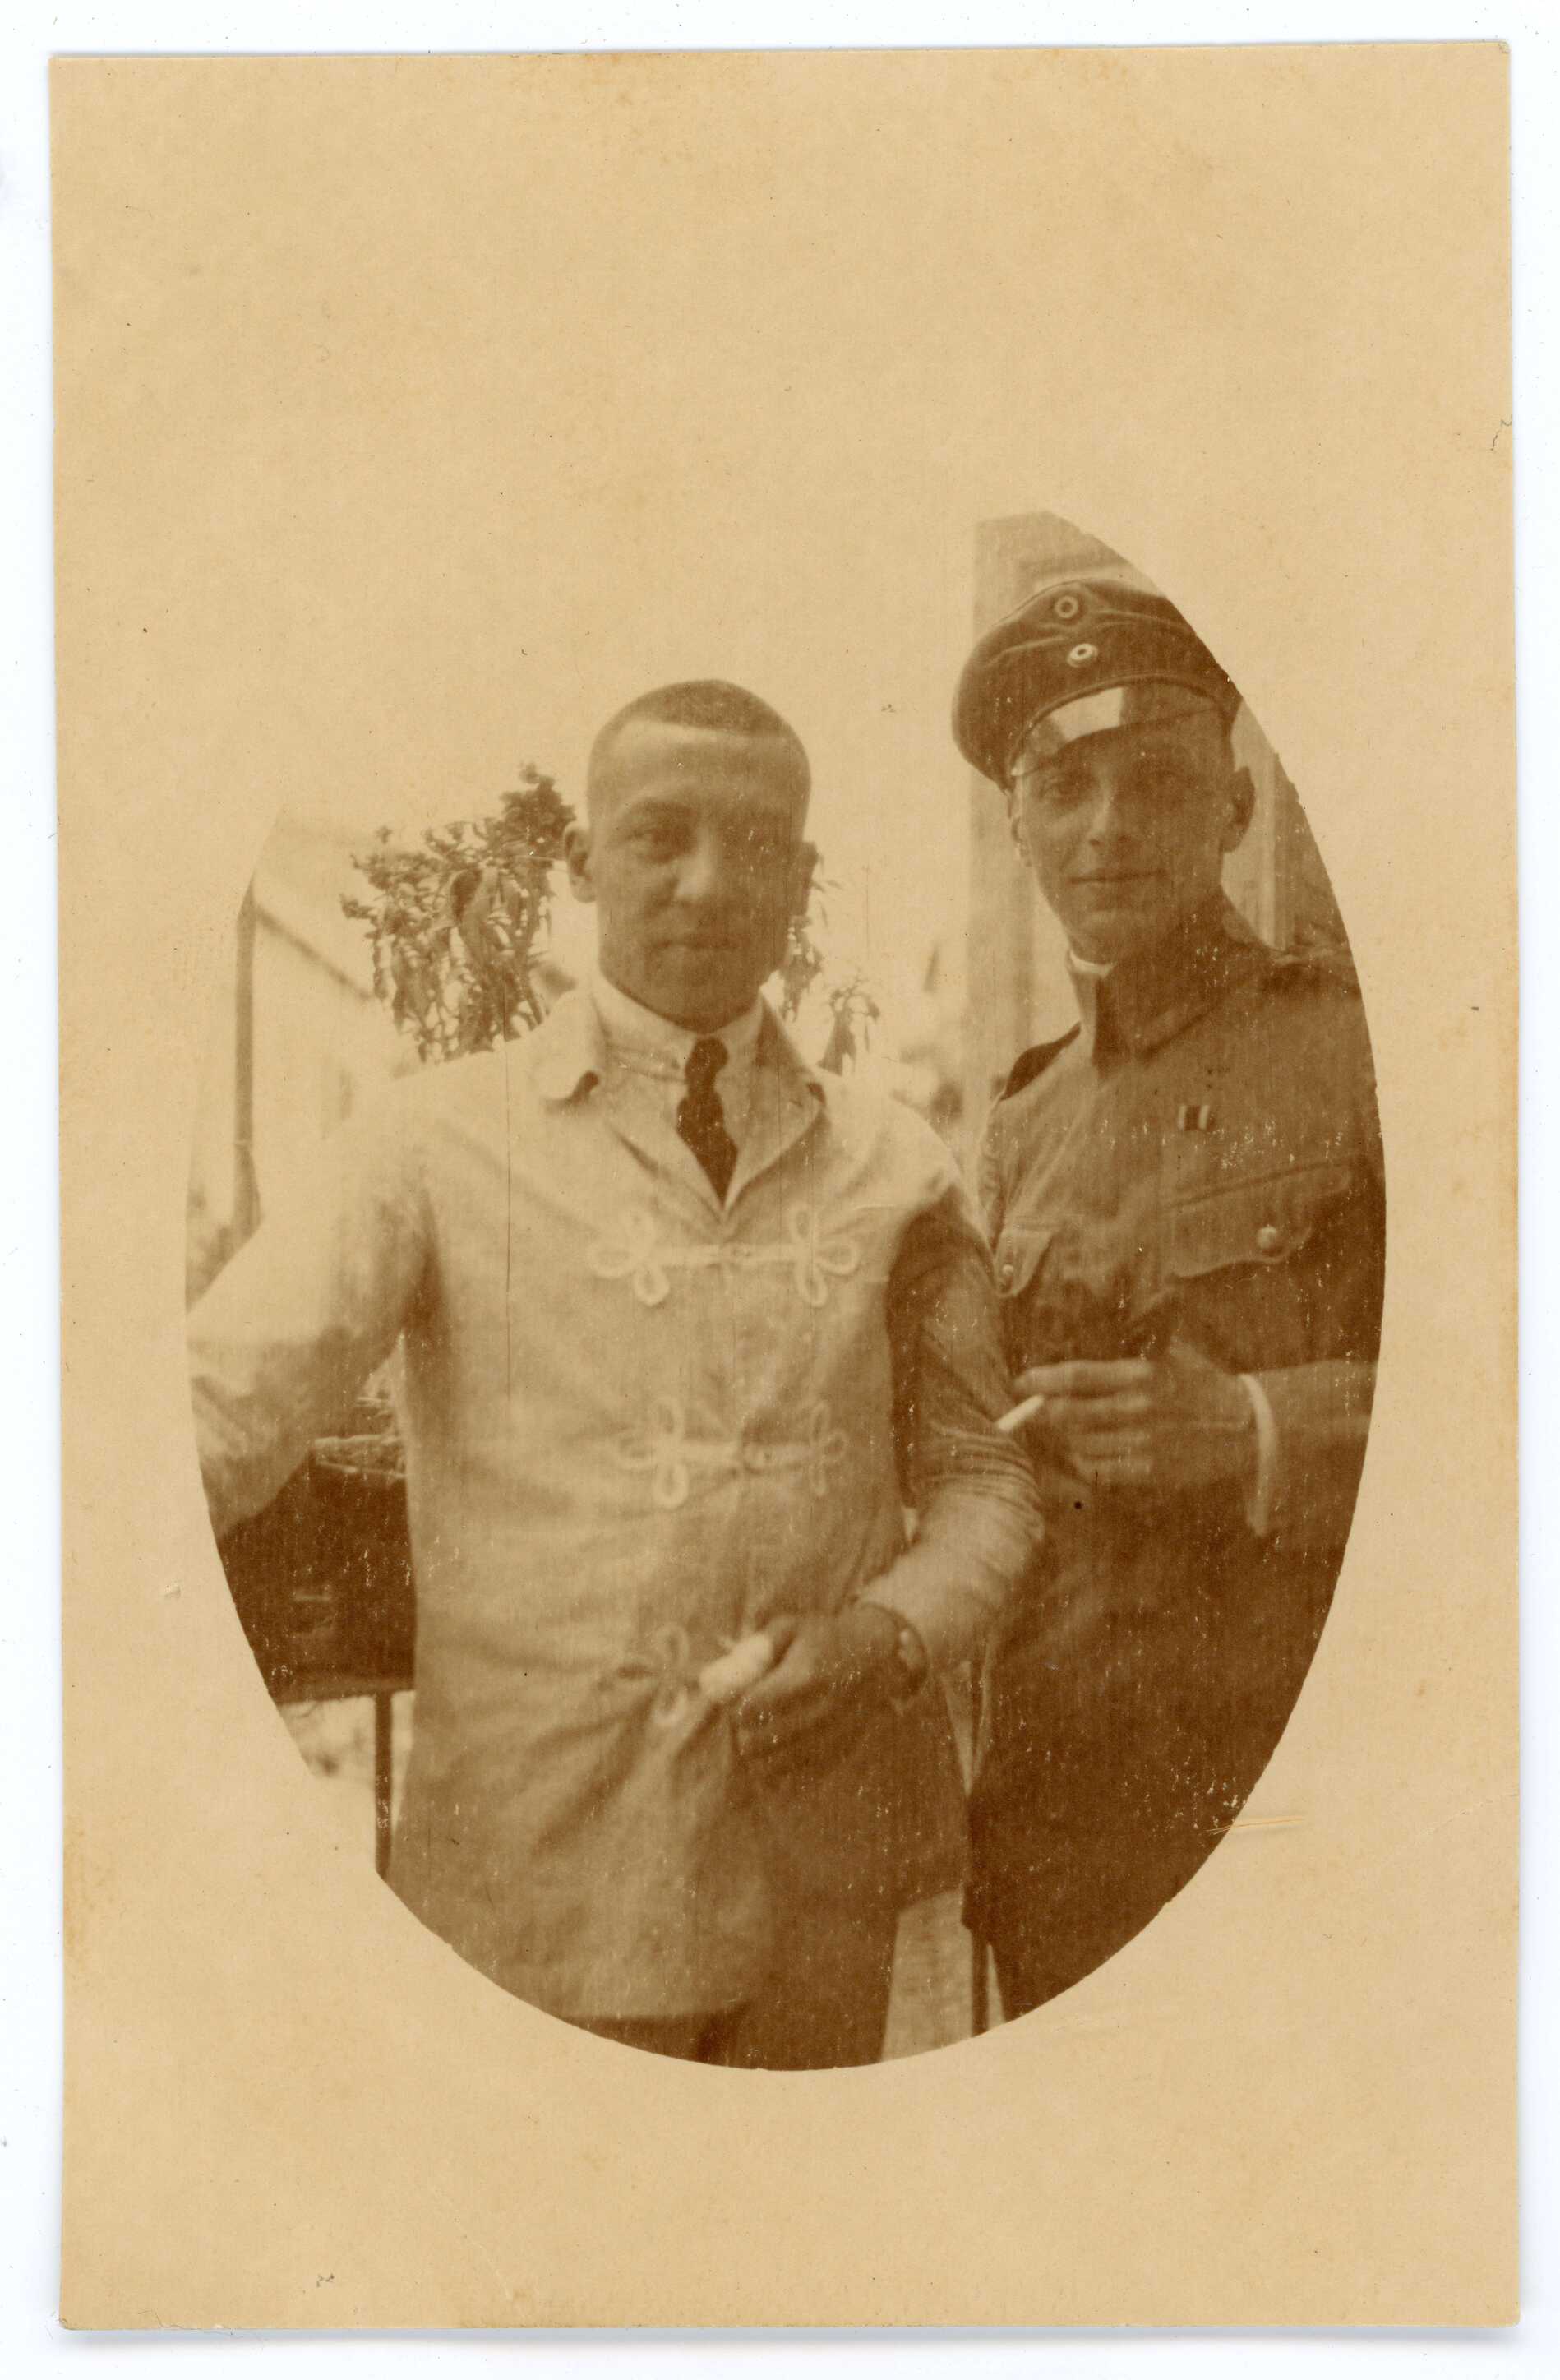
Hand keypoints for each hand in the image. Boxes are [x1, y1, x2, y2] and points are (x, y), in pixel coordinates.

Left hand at [732, 1605, 900, 1775]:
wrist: (877, 1657)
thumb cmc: (823, 1639)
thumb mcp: (789, 1628)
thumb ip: (752, 1651)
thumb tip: (713, 1680)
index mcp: (805, 1676)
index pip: (751, 1709)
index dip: (735, 1709)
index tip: (739, 1701)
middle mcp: (820, 1710)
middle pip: (760, 1742)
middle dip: (744, 1734)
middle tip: (748, 1719)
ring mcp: (832, 1736)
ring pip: (777, 1765)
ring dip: (759, 1755)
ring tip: (760, 1735)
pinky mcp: (840, 1753)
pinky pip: (799, 1775)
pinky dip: (782, 1769)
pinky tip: (778, 1751)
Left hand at [1012, 1339, 1255, 1496]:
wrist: (1248, 1427)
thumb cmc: (1202, 1384)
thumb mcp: (1171, 1354)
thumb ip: (1130, 1347)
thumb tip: (1080, 1336)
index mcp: (1142, 1374)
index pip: (1077, 1376)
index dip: (1041, 1380)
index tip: (1021, 1382)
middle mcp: (1139, 1409)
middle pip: (1068, 1415)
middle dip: (1039, 1413)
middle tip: (1027, 1410)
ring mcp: (1143, 1444)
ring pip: (1078, 1445)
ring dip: (1059, 1439)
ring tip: (1053, 1430)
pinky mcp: (1149, 1472)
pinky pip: (1098, 1471)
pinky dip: (1082, 1461)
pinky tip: (1080, 1451)